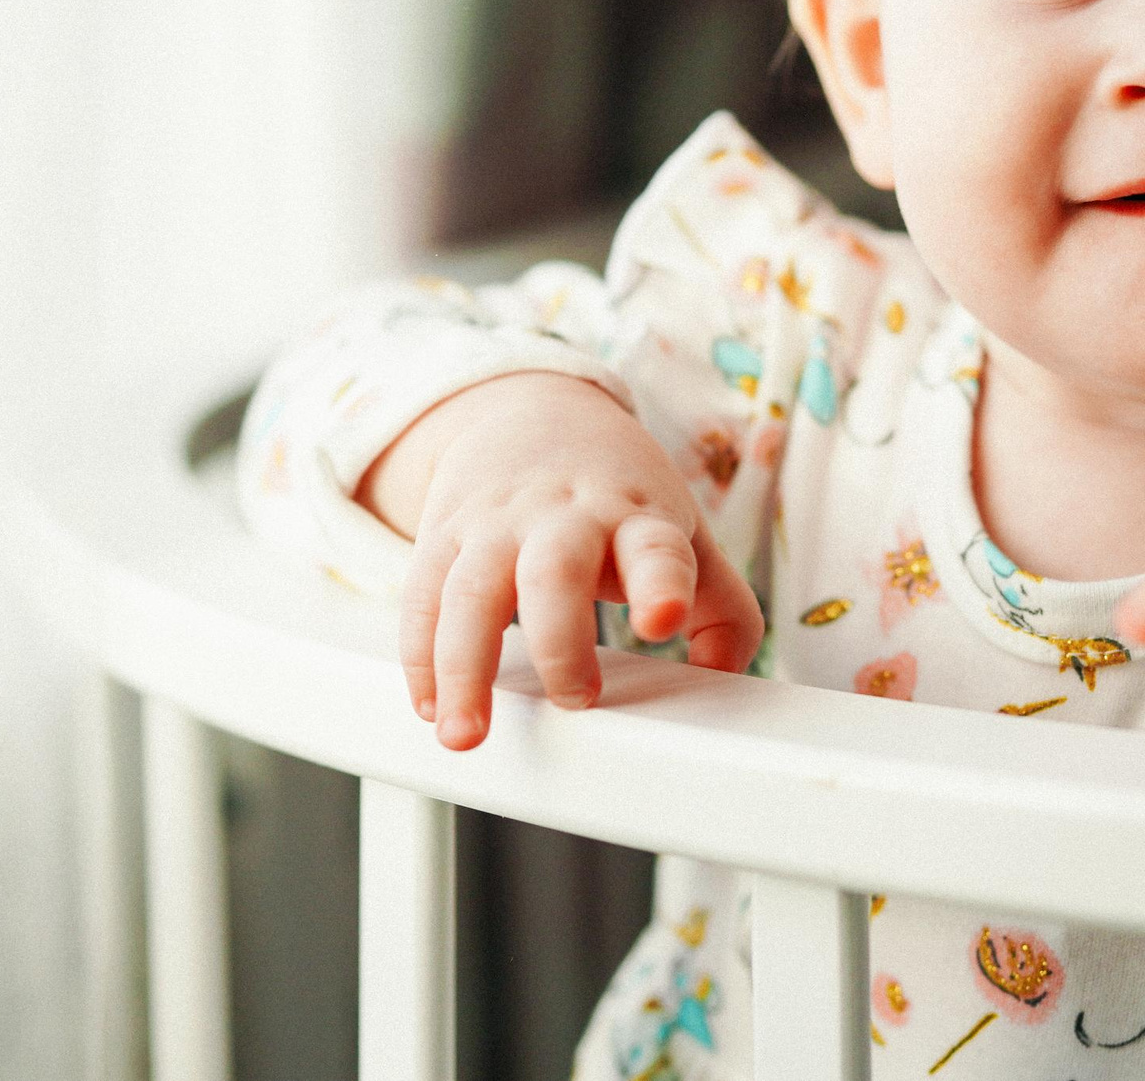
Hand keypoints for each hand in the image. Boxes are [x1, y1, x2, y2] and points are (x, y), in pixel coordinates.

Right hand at [362, 373, 763, 750]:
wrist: (535, 410)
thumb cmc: (619, 490)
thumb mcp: (683, 530)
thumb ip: (721, 607)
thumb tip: (724, 680)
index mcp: (635, 516)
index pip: (655, 546)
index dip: (662, 582)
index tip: (664, 620)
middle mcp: (564, 516)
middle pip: (554, 572)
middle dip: (560, 642)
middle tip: (576, 699)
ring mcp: (498, 524)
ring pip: (471, 591)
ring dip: (464, 666)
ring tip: (464, 734)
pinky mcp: (445, 535)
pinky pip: (423, 595)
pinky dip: (420, 655)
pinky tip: (429, 704)